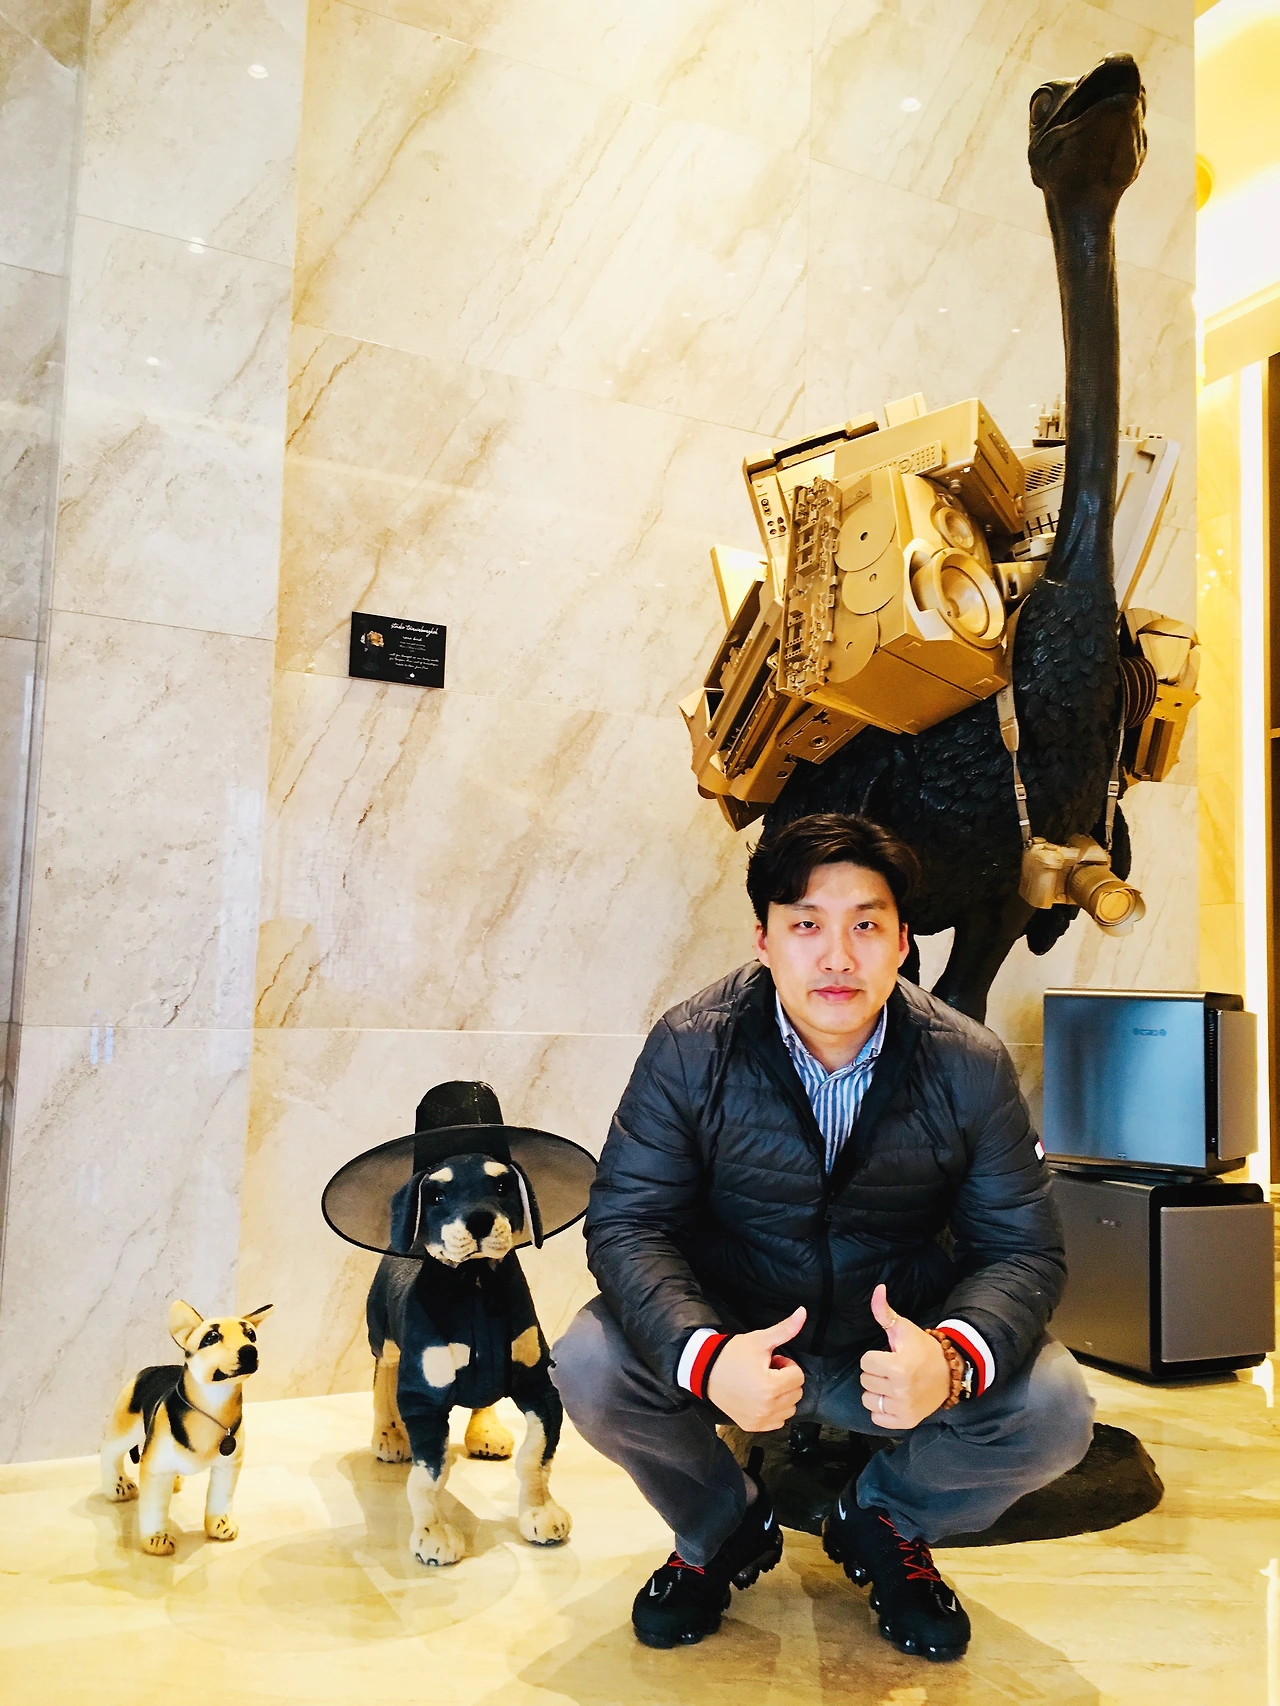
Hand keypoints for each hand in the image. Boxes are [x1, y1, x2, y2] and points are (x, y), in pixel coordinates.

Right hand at [706, 1308, 805, 1431]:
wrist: (704, 1370)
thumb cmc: (732, 1354)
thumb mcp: (760, 1340)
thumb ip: (785, 1329)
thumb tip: (803, 1312)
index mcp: (770, 1387)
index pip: (798, 1376)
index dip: (786, 1365)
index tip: (771, 1361)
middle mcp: (767, 1408)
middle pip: (796, 1393)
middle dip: (785, 1380)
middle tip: (766, 1370)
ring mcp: (759, 1420)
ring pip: (789, 1409)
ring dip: (782, 1396)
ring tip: (762, 1383)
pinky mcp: (752, 1427)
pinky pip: (777, 1422)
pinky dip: (774, 1410)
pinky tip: (760, 1397)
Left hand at [859, 1285, 950, 1429]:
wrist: (949, 1373)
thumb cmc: (923, 1349)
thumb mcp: (903, 1328)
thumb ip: (884, 1312)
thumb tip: (878, 1289)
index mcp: (898, 1367)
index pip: (865, 1362)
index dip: (875, 1356)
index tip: (889, 1355)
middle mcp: (901, 1390)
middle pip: (865, 1381)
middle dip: (876, 1373)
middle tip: (892, 1370)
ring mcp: (904, 1408)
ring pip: (868, 1401)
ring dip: (877, 1392)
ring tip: (892, 1384)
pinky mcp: (906, 1422)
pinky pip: (877, 1418)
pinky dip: (882, 1411)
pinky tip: (893, 1399)